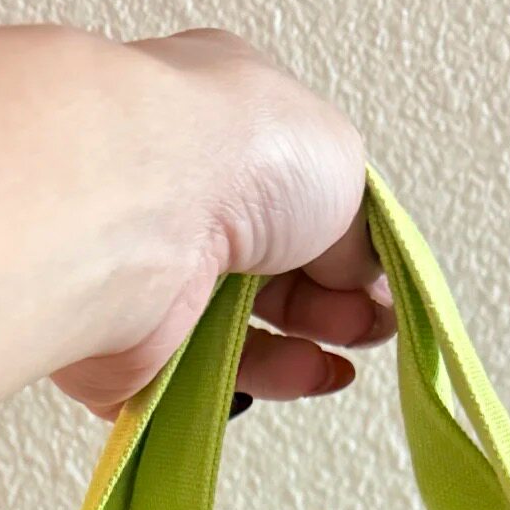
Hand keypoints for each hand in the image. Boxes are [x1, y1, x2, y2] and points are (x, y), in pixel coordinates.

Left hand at [50, 30, 394, 420]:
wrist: (140, 207)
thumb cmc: (235, 154)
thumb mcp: (342, 165)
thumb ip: (359, 230)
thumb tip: (361, 279)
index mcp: (225, 127)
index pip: (296, 197)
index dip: (347, 247)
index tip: (380, 283)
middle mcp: (183, 194)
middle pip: (273, 270)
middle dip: (332, 305)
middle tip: (365, 327)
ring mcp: (154, 270)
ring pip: (238, 330)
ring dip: (301, 351)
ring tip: (337, 366)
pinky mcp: (129, 344)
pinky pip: (199, 377)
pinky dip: (256, 382)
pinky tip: (301, 375)